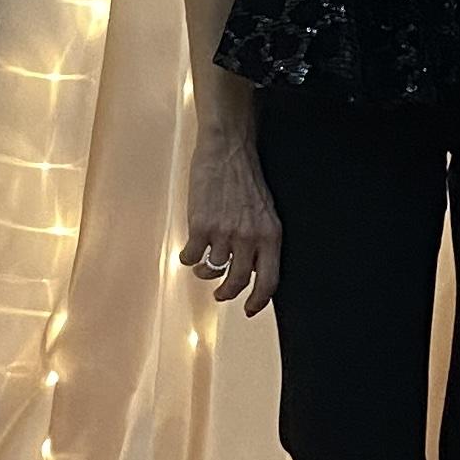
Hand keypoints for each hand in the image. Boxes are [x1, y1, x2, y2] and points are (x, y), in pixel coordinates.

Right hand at [181, 130, 280, 313]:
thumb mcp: (266, 212)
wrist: (228, 150)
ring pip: (212, 270)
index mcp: (271, 235)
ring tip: (203, 266)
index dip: (258, 300)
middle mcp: (249, 238)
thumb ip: (262, 240)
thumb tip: (253, 268)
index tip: (249, 310)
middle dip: (227, 293)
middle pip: (238, 281)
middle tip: (220, 294)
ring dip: (205, 272)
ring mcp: (224, 233)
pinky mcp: (200, 226)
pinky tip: (189, 252)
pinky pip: (191, 257)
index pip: (270, 281)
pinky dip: (188, 258)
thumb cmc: (246, 179)